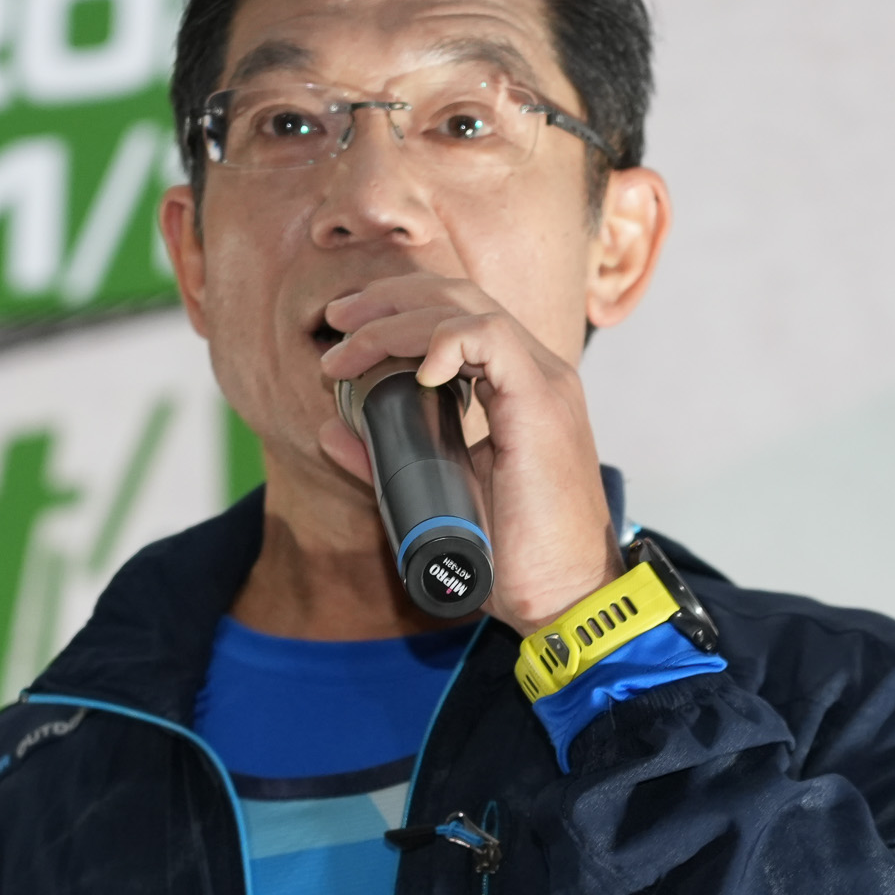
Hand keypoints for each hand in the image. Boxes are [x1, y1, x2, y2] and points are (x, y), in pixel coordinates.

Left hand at [318, 273, 620, 632]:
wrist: (564, 597)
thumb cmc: (512, 557)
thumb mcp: (436, 495)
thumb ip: (385, 459)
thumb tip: (330, 430)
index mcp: (516, 389)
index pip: (457, 316)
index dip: (397, 310)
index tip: (343, 331)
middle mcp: (535, 374)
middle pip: (458, 297)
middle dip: (387, 299)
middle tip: (334, 320)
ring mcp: (543, 384)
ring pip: (467, 308)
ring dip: (396, 320)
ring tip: (348, 349)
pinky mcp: (541, 404)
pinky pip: (490, 338)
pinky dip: (443, 341)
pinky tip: (412, 370)